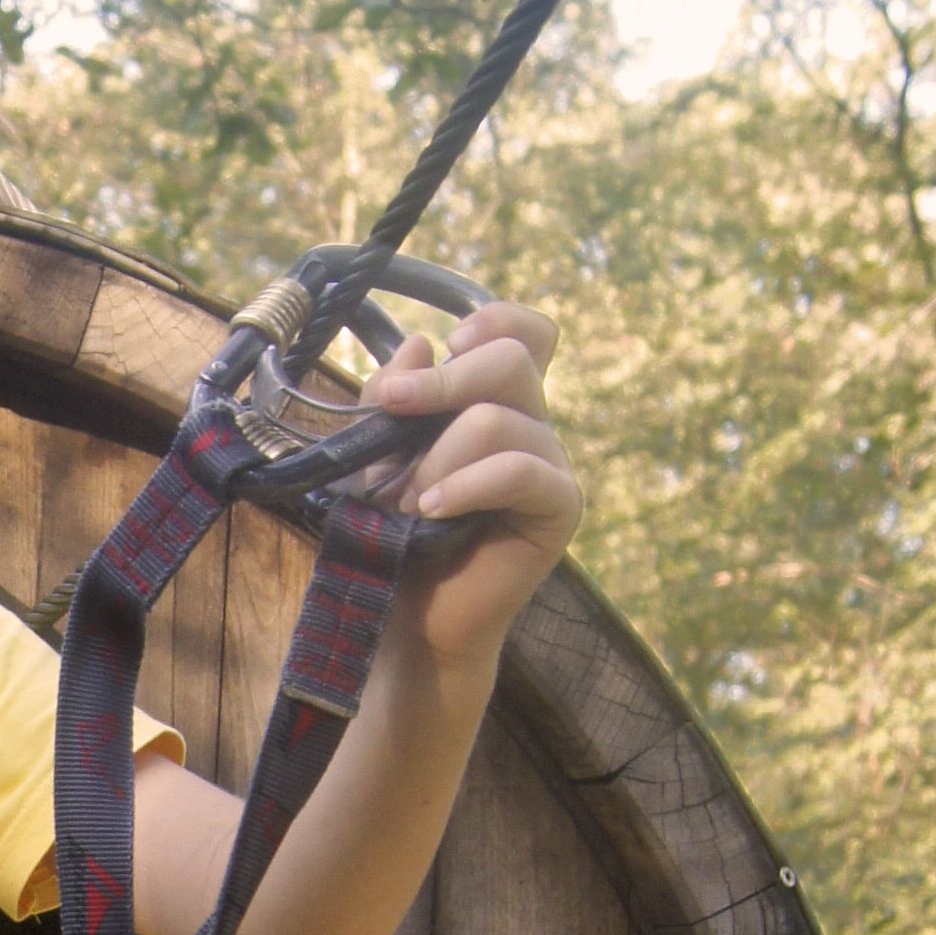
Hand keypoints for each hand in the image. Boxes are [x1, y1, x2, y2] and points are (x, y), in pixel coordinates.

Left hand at [359, 301, 583, 677]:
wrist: (410, 614)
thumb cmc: (393, 532)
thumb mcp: (374, 454)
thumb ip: (391, 397)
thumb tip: (422, 342)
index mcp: (497, 402)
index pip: (528, 334)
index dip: (498, 321)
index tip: (449, 341)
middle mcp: (531, 425)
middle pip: (512, 360)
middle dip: (444, 380)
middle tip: (393, 408)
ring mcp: (550, 464)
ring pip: (499, 420)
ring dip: (438, 458)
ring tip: (409, 502)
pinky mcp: (560, 507)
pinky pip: (521, 471)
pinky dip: (469, 485)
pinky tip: (433, 510)